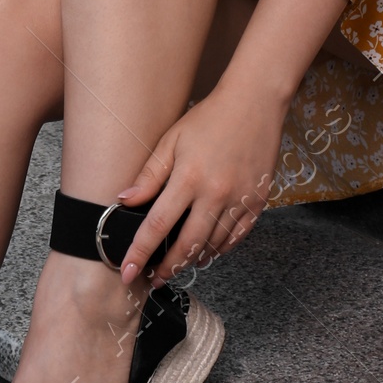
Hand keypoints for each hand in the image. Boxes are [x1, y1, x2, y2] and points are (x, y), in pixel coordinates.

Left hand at [116, 80, 286, 284]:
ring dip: (193, 260)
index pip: (158, 226)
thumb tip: (124, 200)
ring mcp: (240, 200)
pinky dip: (220, 249)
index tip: (128, 272)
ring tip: (178, 265)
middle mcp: (216, 194)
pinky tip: (207, 251)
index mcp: (189, 178)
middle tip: (154, 279)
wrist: (255, 103)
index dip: (140, 252)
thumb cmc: (209, 118)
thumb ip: (149, 174)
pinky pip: (237, 237)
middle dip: (168, 268)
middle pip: (188, 245)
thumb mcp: (172, 140)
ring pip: (214, 246)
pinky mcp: (258, 202)